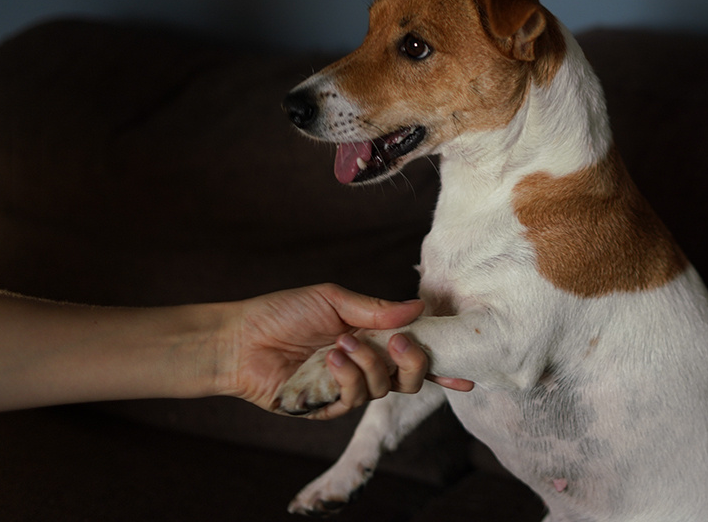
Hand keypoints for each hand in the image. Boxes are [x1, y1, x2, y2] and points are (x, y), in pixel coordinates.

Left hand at [217, 284, 472, 419]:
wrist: (240, 337)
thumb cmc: (282, 313)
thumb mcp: (334, 300)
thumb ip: (377, 309)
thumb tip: (419, 307)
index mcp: (372, 339)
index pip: (413, 352)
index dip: (441, 362)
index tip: (467, 370)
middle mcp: (365, 366)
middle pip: (410, 378)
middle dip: (415, 361)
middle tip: (401, 341)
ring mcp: (347, 388)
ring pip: (385, 388)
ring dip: (370, 365)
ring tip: (343, 343)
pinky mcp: (326, 407)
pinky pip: (354, 399)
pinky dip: (349, 377)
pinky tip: (332, 358)